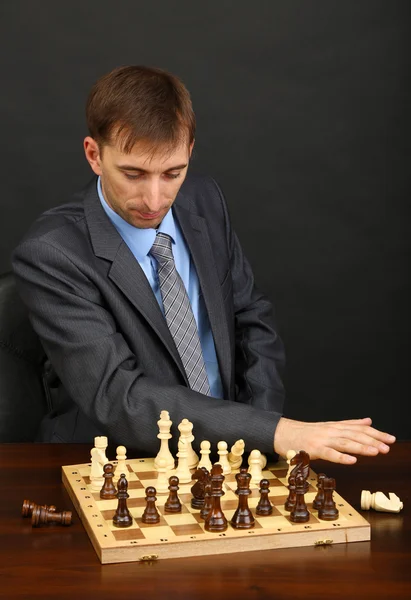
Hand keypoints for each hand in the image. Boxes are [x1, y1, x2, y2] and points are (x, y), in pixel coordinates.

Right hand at [273, 417, 395, 464]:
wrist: (282, 433)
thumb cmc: (305, 432)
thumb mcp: (329, 426)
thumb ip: (349, 424)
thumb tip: (368, 421)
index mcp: (336, 426)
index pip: (359, 429)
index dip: (376, 434)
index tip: (390, 439)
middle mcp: (331, 431)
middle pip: (355, 435)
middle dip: (372, 440)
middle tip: (387, 446)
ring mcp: (322, 440)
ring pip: (344, 443)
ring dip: (361, 447)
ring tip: (375, 451)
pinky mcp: (313, 449)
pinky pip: (329, 454)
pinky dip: (341, 457)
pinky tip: (352, 460)